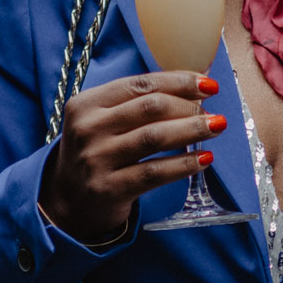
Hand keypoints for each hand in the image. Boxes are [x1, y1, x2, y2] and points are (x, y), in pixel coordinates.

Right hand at [39, 72, 225, 242]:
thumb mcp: (101, 121)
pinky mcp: (108, 189)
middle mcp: (88, 129)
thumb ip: (135, 103)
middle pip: (150, 107)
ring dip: (192, 129)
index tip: (208, 84)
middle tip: (212, 111)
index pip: (140, 84)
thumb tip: (192, 89)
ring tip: (216, 127)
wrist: (66, 202)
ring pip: (155, 137)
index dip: (179, 81)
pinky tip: (204, 158)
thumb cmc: (95, 153)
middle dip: (188, 105)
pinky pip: (154, 172)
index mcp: (87, 104)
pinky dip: (184, 164)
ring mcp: (96, 160)